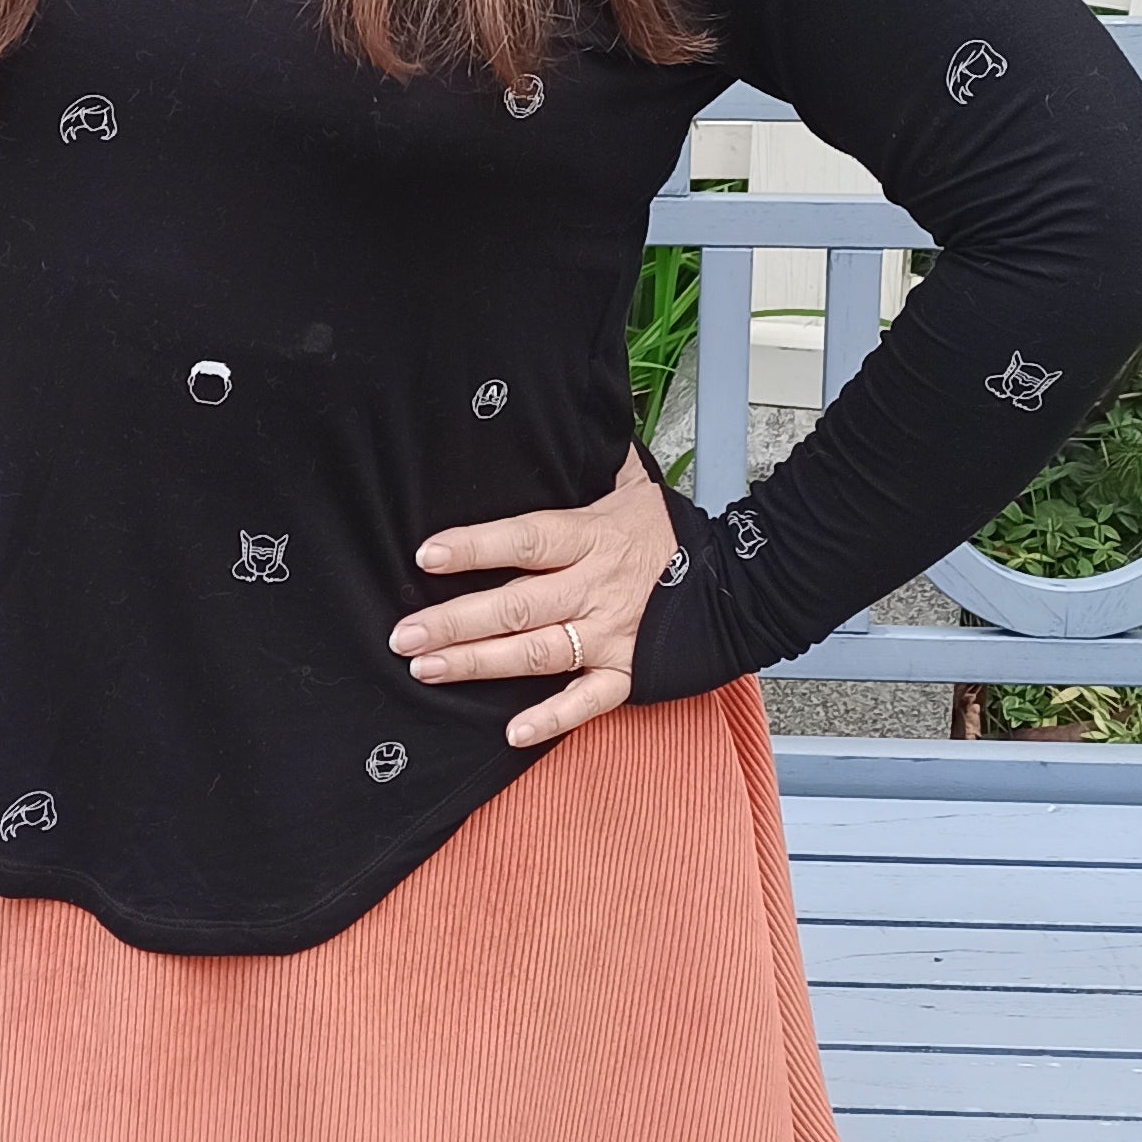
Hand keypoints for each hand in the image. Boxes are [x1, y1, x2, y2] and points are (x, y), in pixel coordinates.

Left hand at [391, 440, 675, 750]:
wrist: (738, 584)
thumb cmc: (670, 534)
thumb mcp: (632, 487)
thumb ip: (592, 461)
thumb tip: (566, 409)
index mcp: (590, 538)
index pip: (525, 539)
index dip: (476, 547)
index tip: (427, 554)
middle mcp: (594, 587)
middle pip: (516, 606)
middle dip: (455, 621)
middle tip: (403, 635)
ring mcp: (611, 634)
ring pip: (537, 652)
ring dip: (479, 662)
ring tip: (427, 669)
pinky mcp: (629, 673)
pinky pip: (587, 701)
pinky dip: (552, 718)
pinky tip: (511, 731)